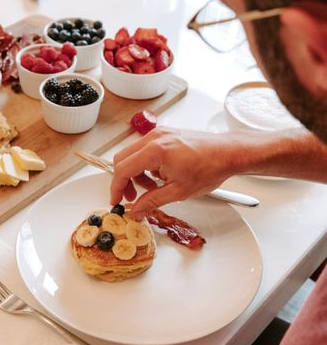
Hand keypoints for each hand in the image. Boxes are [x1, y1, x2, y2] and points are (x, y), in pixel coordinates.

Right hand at [110, 127, 238, 219]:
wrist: (227, 153)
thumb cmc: (209, 168)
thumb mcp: (179, 192)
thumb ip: (152, 201)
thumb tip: (136, 211)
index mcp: (155, 151)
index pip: (123, 169)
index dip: (116, 188)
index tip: (116, 201)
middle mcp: (154, 138)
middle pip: (122, 159)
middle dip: (124, 180)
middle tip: (133, 197)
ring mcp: (159, 133)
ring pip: (133, 154)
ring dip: (136, 172)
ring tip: (153, 187)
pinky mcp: (165, 134)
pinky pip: (145, 149)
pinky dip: (146, 164)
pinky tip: (160, 176)